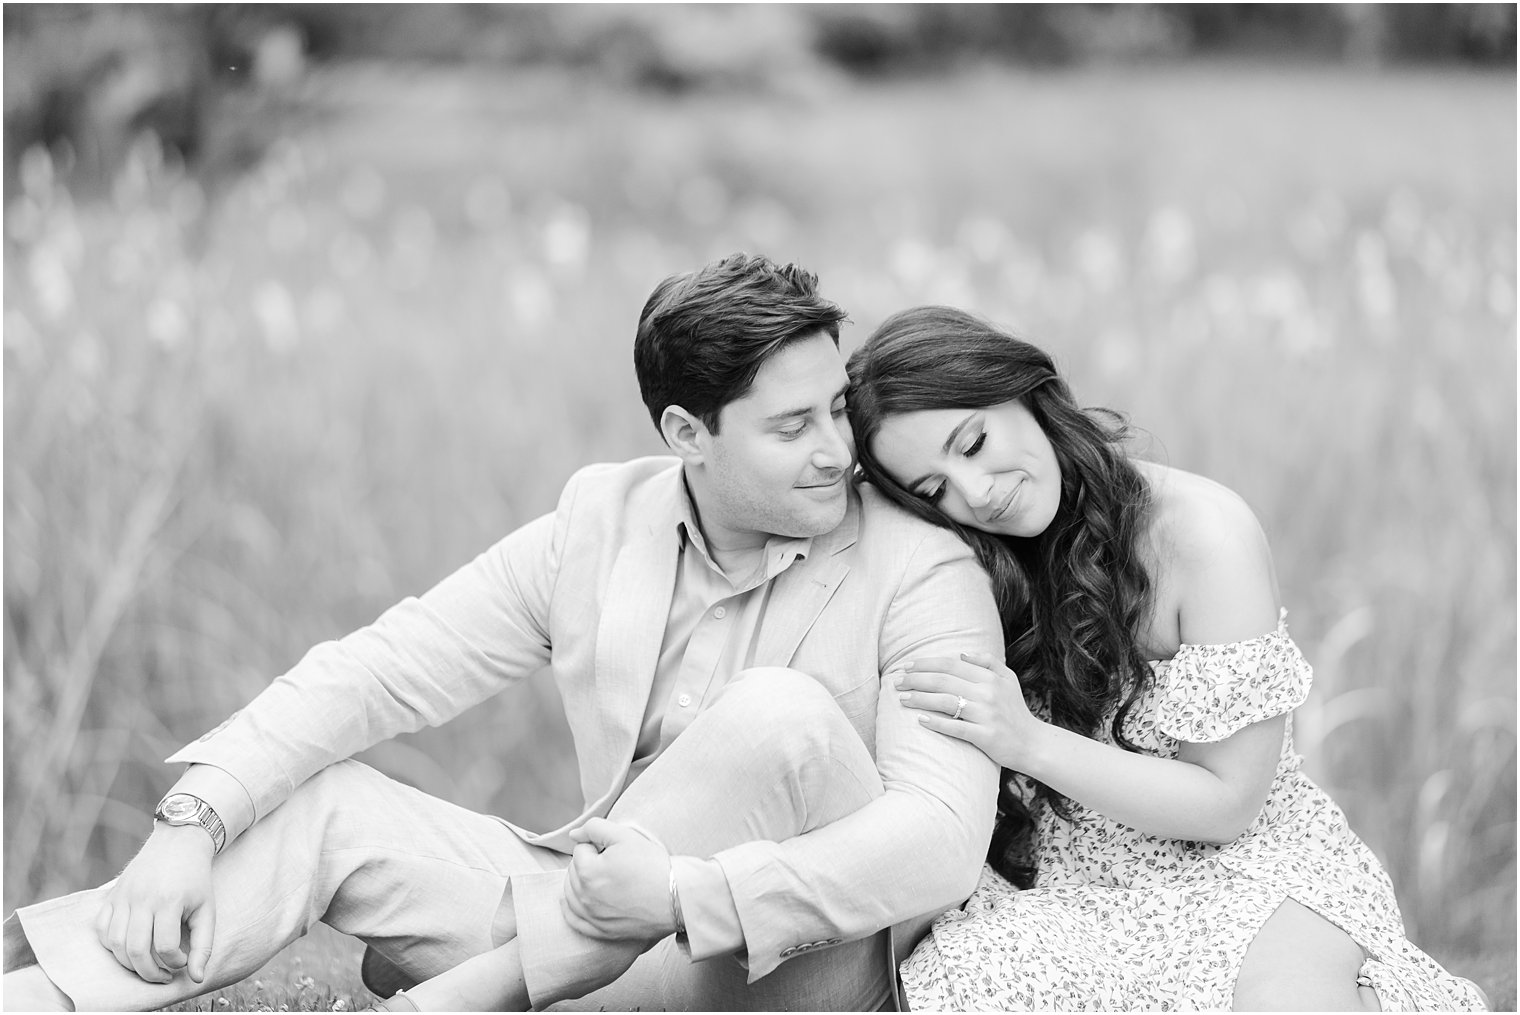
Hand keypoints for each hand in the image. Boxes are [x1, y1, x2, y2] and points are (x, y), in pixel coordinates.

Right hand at [95, 822, 216, 983]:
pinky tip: (130, 948)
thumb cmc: (196, 880)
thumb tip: (197, 978)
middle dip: (148, 972)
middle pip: (135, 949)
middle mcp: (142, 898)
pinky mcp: (111, 896)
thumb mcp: (207, 909)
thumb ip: (204, 945)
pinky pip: (102, 930)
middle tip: (162, 976)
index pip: (164, 946)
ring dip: (129, 963)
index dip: (174, 962)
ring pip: (115, 943)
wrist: (178, 843)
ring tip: (147, 965)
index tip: (182, 961)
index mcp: (169, 900)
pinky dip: (112, 946)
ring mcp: (123, 896)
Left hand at [563, 818, 673, 944]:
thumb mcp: (625, 835)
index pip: (580, 850)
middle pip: (573, 872)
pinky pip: (574, 920)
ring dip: (580, 883)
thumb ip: (594, 828)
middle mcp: (584, 897)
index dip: (598, 846)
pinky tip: (580, 901)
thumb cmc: (652, 865)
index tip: (616, 851)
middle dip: (588, 864)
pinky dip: (572, 909)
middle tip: (614, 864)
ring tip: (604, 878)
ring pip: (570, 894)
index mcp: (588, 871)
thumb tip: (573, 834)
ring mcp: (591, 917)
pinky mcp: (601, 931)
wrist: (677, 897)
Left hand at [894, 651, 1041, 770]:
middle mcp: (988, 693)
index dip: (926, 663)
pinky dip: (937, 723)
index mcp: (991, 678)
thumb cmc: (1015, 710)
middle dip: (916, 680)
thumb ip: (987, 662)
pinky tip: (920, 719)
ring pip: (946, 702)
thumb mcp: (1008, 679)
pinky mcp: (986, 736)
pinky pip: (956, 727)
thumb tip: (960, 653)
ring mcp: (987, 715)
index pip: (951, 664)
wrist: (1033, 743)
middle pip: (944, 681)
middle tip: (897, 682)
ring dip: (920, 699)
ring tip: (902, 699)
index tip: (907, 666)